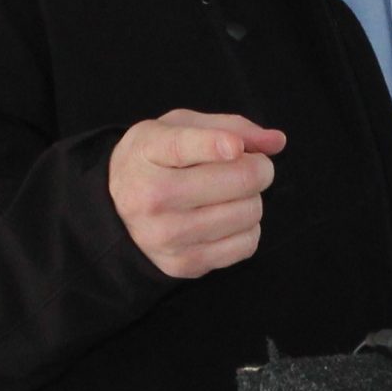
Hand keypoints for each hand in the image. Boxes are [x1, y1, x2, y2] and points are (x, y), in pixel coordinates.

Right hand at [107, 109, 284, 278]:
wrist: (116, 208)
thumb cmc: (157, 159)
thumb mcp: (181, 126)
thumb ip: (230, 127)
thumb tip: (276, 143)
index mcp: (148, 152)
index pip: (184, 147)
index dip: (215, 145)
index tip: (235, 147)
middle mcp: (151, 198)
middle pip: (238, 180)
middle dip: (258, 168)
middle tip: (248, 166)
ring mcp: (166, 236)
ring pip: (248, 213)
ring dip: (252, 199)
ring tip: (232, 193)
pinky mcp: (183, 264)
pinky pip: (247, 244)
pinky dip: (248, 228)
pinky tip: (227, 218)